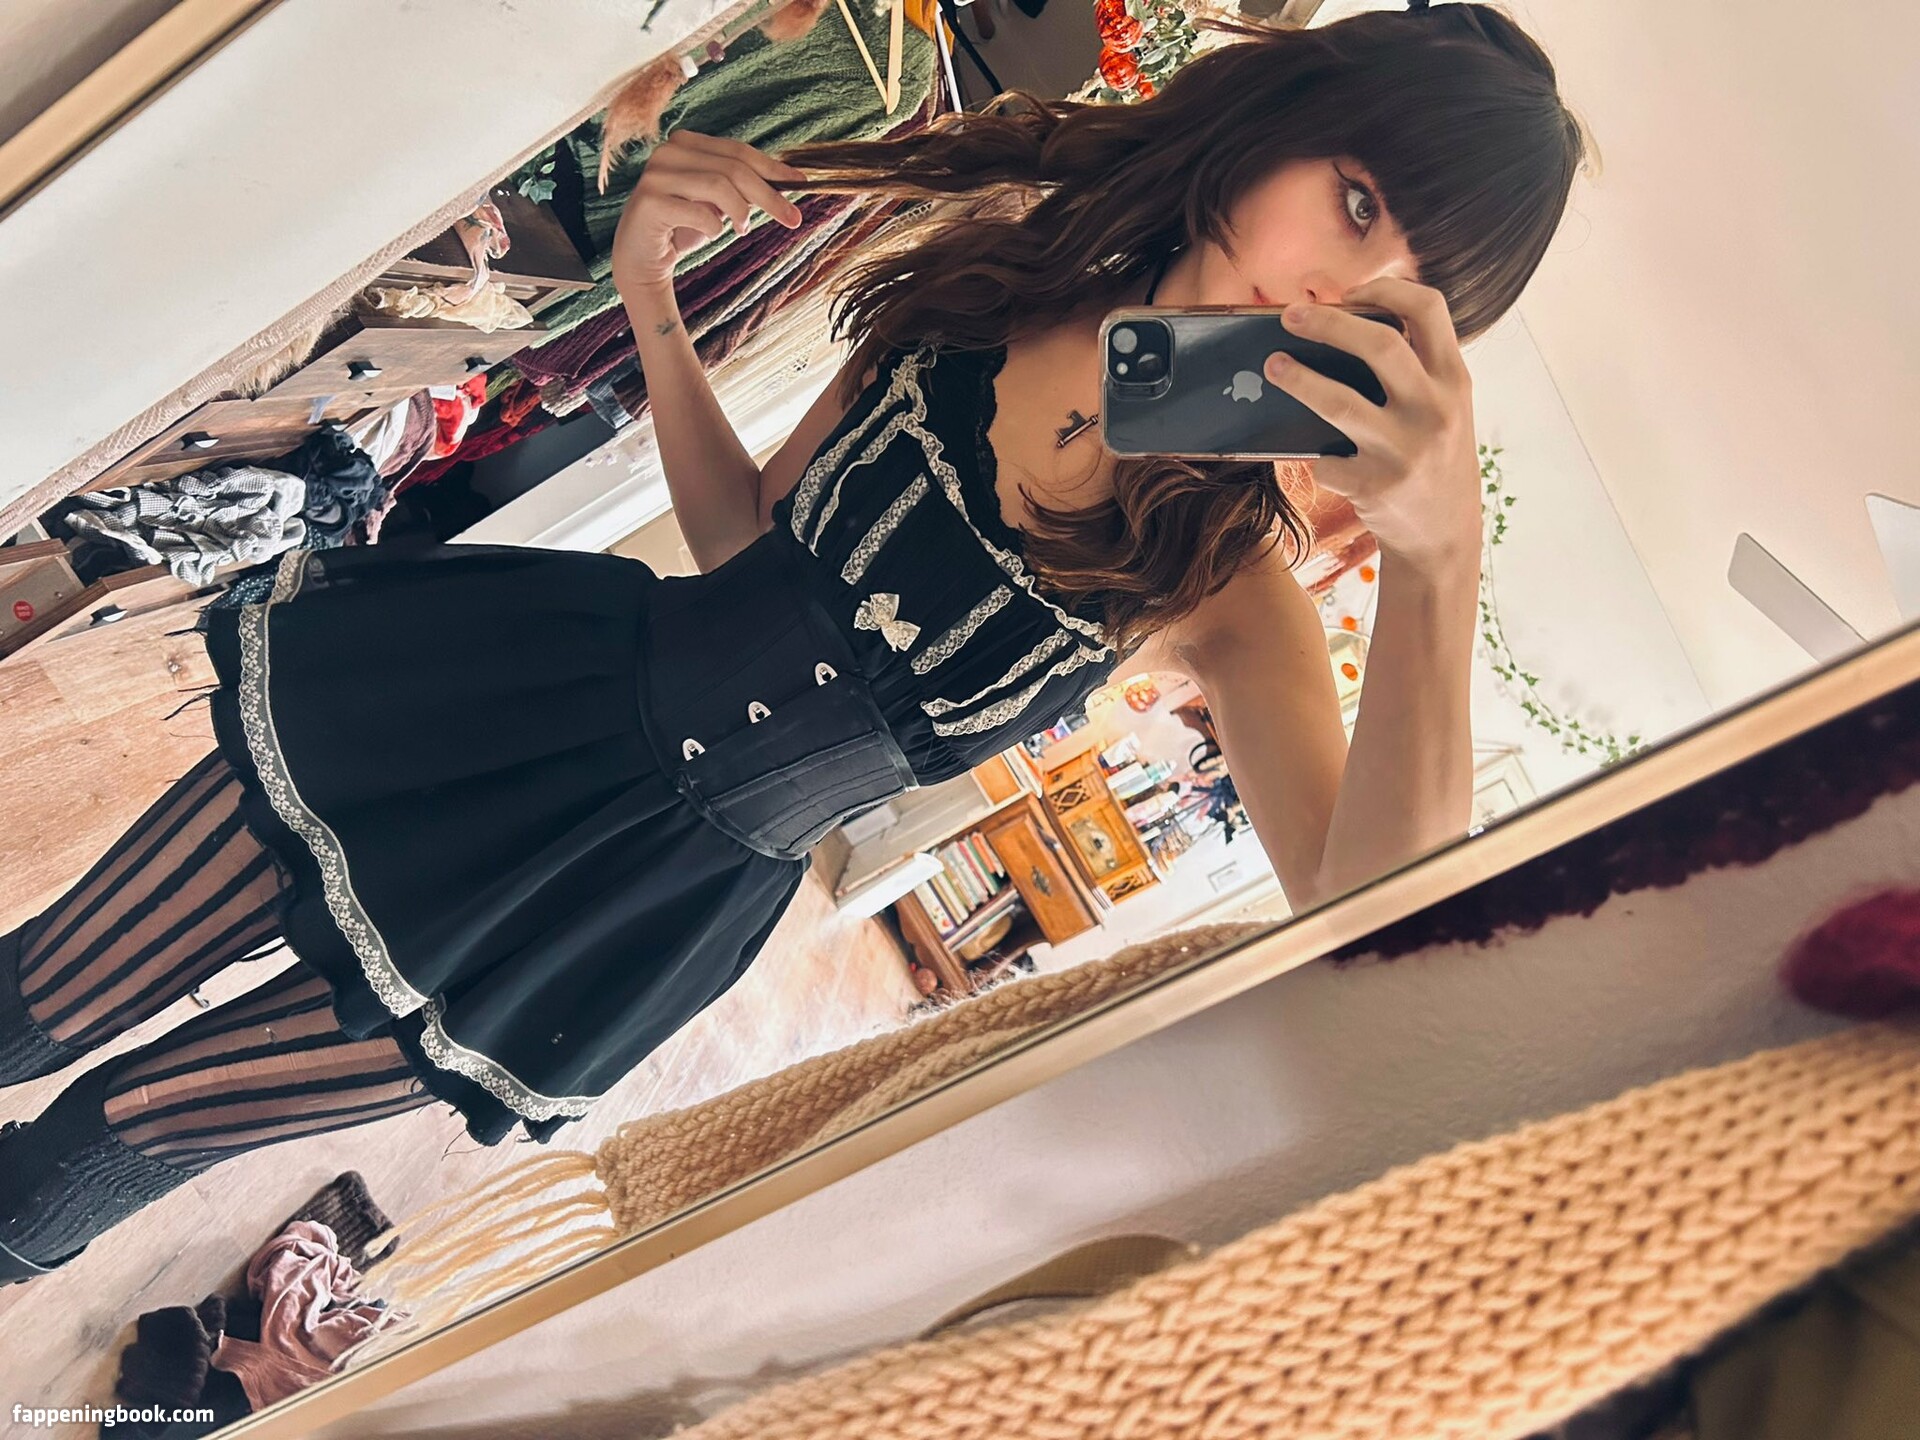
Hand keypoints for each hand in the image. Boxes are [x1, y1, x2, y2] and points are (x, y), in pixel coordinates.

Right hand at [610, 131, 807, 293]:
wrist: (641, 259)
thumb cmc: (682, 226)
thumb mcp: (718, 201)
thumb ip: (742, 186)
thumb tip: (788, 179)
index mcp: (685, 143)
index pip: (738, 151)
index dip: (772, 168)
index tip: (802, 184)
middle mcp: (667, 152)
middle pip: (733, 168)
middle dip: (769, 195)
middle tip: (793, 219)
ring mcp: (655, 175)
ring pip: (719, 186)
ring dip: (740, 213)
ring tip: (742, 230)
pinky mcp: (649, 202)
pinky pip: (700, 213)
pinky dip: (714, 228)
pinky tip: (711, 234)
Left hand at [1263, 279, 1481, 579]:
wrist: (1444, 539)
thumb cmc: (1436, 462)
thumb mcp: (1446, 410)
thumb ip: (1417, 371)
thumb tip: (1345, 328)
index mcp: (1455, 381)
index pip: (1429, 308)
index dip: (1387, 288)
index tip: (1350, 292)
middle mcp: (1436, 410)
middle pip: (1378, 344)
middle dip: (1328, 323)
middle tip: (1290, 317)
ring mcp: (1405, 449)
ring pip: (1339, 401)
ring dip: (1298, 379)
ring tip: (1272, 366)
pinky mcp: (1375, 485)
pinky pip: (1327, 459)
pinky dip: (1318, 458)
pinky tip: (1320, 459)